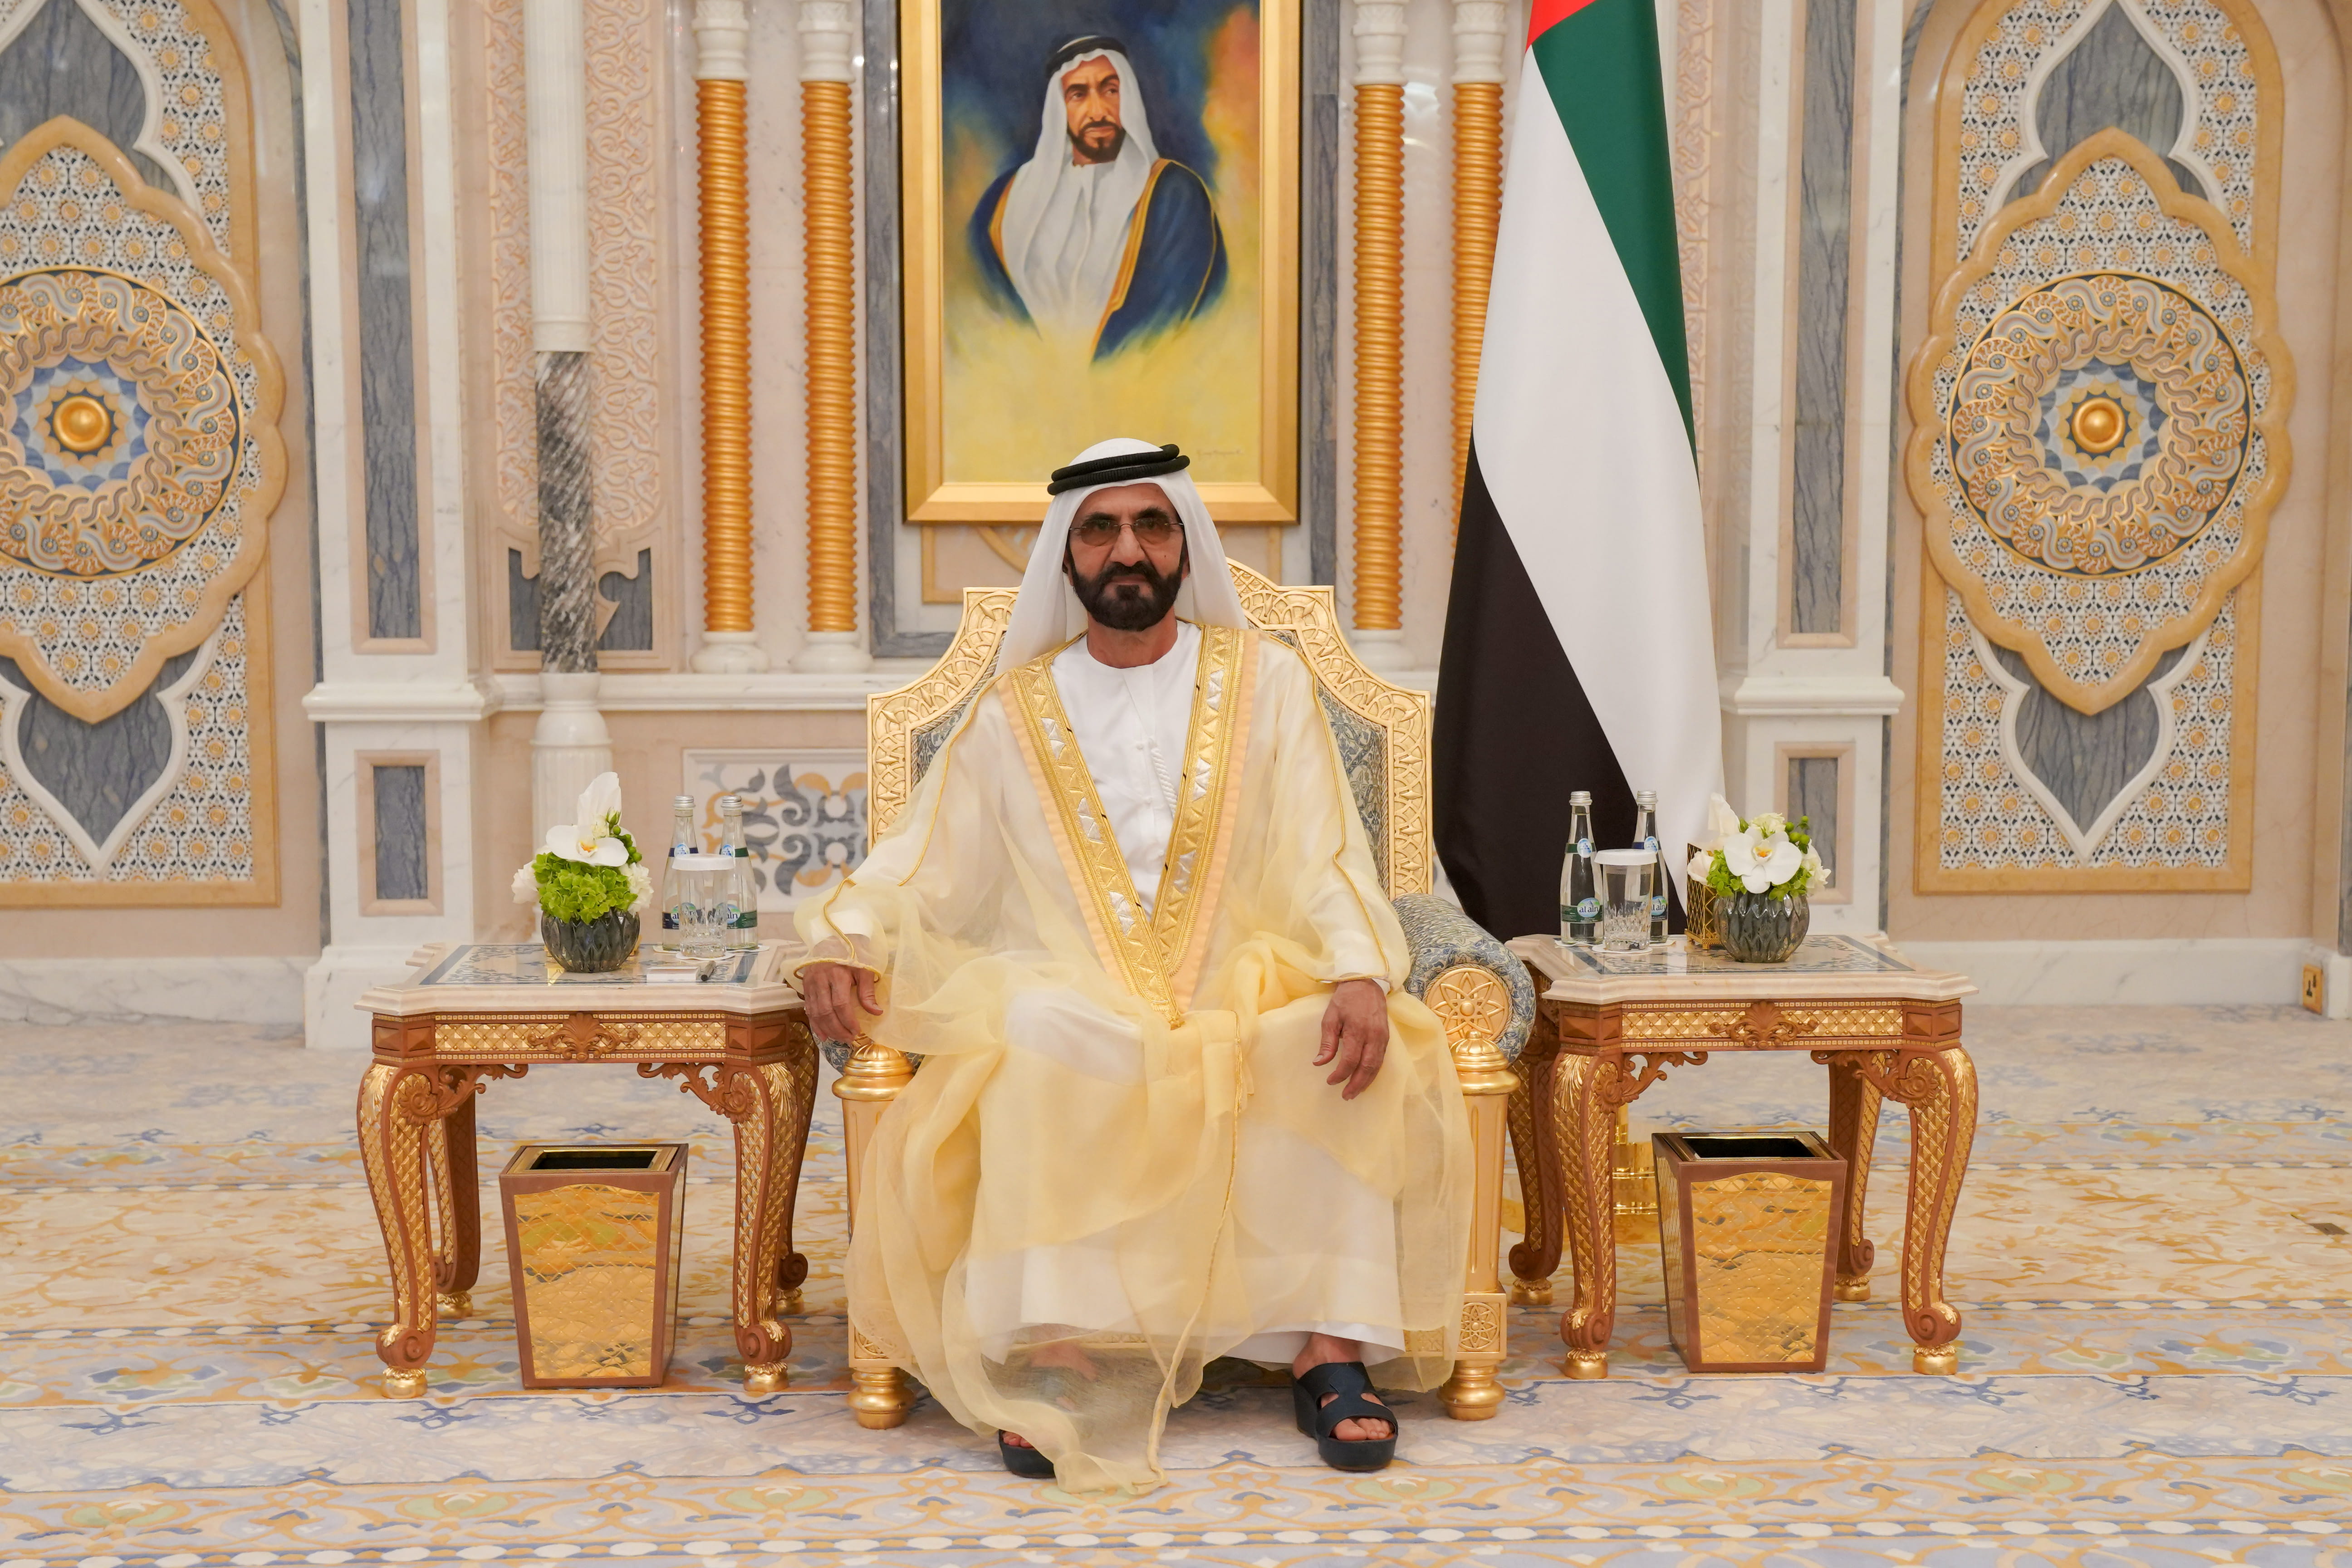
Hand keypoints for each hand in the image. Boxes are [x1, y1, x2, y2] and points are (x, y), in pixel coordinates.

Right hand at [799, 961, 881, 1042]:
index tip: (856, 1031)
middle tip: (848, 1039)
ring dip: (826, 1029)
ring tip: (838, 1039)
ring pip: (815, 1012)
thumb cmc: (851, 956)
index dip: (848, 1021)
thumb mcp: (863, 969)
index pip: (840, 1004)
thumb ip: (868, 992)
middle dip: (838, 1029)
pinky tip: (822, 1034)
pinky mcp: (805, 986)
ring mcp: (810, 983)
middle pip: (826, 1011)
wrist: (832, 941)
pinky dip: (815, 1024)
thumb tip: (876, 1012)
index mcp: (837, 974)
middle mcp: (821, 980)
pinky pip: (808, 1009)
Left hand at [1314, 978, 1389, 1100]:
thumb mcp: (1331, 1017)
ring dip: (1366, 1082)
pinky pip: (1381, 1060)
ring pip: (1377, 1066)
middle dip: (1356, 1084)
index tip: (1330, 1081)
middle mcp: (1373, 1037)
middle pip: (1367, 1067)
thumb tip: (1319, 1063)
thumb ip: (1327, 1041)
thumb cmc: (1345, 1000)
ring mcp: (1382, 1038)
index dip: (1340, 1074)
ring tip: (1355, 1092)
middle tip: (1346, 1096)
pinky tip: (1366, 1079)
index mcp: (1357, 1031)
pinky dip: (1373, 1072)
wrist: (1366, 984)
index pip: (1350, 1060)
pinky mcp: (1387, 1037)